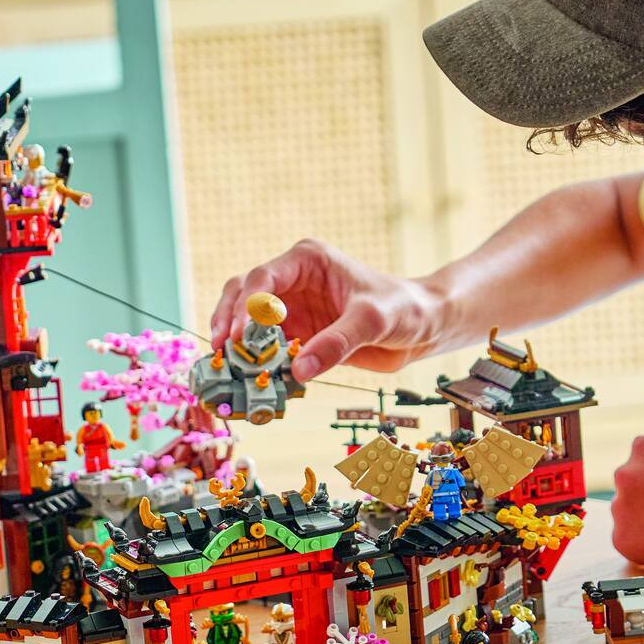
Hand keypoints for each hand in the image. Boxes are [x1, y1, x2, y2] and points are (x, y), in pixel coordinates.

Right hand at [210, 239, 447, 380]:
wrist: (424, 326)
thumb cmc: (404, 308)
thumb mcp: (372, 321)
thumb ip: (336, 344)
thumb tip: (298, 370)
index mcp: (307, 261)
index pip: (262, 278)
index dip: (244, 306)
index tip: (237, 335)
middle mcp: (293, 282)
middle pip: (243, 296)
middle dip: (227, 323)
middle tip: (219, 354)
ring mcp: (293, 310)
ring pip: (249, 325)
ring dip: (238, 348)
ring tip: (227, 372)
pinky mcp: (299, 337)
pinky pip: (269, 351)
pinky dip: (258, 366)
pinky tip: (252, 383)